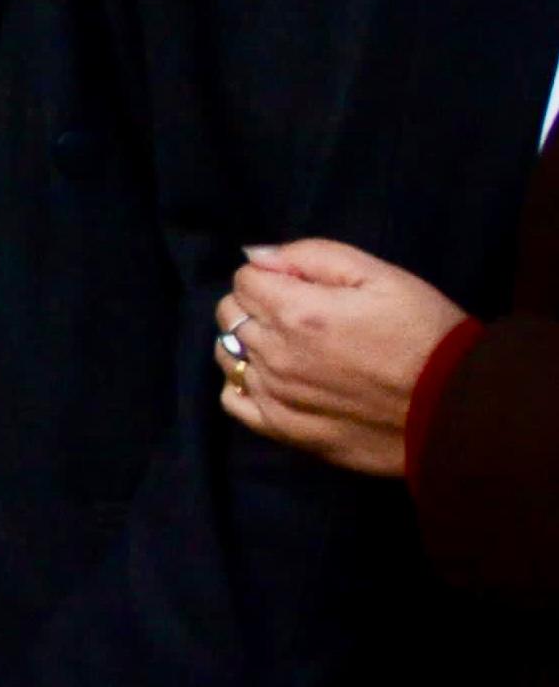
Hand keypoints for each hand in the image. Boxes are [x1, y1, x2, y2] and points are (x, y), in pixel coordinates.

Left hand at [221, 240, 471, 480]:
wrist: (458, 410)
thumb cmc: (426, 334)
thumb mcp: (382, 276)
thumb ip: (312, 256)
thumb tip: (256, 255)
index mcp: (297, 313)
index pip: (245, 278)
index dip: (272, 275)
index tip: (302, 285)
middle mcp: (277, 355)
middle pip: (231, 314)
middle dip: (256, 304)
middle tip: (299, 313)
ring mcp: (277, 397)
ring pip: (228, 354)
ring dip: (248, 343)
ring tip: (290, 346)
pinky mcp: (286, 431)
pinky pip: (234, 401)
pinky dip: (243, 384)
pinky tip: (272, 379)